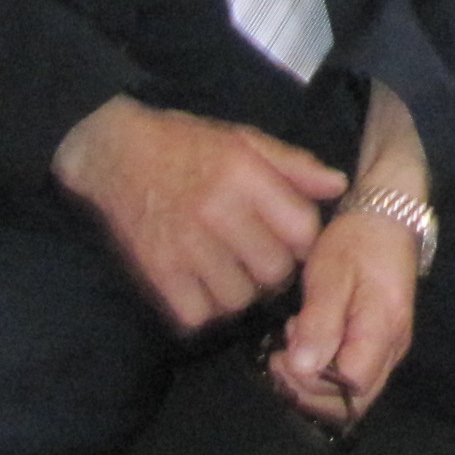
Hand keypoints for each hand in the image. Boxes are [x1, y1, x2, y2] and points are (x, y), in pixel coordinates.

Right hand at [52, 99, 345, 331]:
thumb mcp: (245, 140)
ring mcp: (185, 246)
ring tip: (234, 272)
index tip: (293, 238)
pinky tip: (205, 286)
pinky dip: (206, 308)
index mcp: (245, 176)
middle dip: (276, 270)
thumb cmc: (188, 145)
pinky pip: (197, 314)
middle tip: (263, 259)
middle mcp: (217, 212)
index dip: (305, 240)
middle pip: (274, 271)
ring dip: (242, 293)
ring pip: (239, 299)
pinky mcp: (157, 271)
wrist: (115, 153)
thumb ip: (294, 164)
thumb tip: (339, 186)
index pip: (302, 230)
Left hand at [270, 210, 418, 427]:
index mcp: (383, 329)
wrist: (385, 219)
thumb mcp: (330, 273)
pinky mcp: (380, 346)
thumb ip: (319, 321)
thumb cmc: (357, 242)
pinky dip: (324, 375)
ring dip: (315, 385)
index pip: (351, 386)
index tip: (284, 354)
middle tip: (280, 358)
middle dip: (310, 392)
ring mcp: (390, 349)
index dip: (313, 382)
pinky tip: (307, 344)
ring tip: (292, 346)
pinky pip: (353, 378)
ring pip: (353, 395)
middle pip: (354, 401)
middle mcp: (393, 348)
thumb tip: (303, 368)